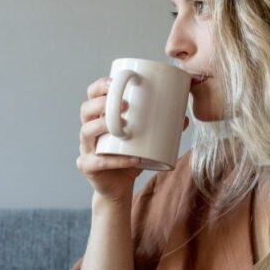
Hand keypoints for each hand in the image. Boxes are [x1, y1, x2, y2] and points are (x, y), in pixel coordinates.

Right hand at [77, 76, 189, 202]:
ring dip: (102, 125)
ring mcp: (86, 150)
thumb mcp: (144, 141)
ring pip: (86, 132)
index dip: (100, 87)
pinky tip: (133, 158)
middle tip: (124, 105)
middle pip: (85, 110)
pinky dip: (117, 160)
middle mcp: (88, 131)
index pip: (92, 95)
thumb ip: (160, 128)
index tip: (116, 81)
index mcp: (98, 118)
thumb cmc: (129, 158)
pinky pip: (99, 162)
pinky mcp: (88, 167)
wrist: (118, 188)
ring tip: (124, 125)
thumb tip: (184, 118)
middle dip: (101, 103)